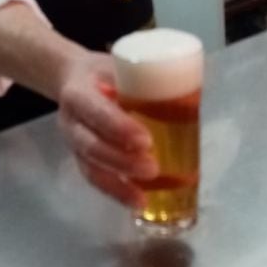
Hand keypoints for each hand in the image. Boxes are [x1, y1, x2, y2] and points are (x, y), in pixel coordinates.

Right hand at [56, 52, 157, 207]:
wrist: (72, 78)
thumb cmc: (105, 71)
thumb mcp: (119, 65)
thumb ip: (146, 78)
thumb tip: (195, 88)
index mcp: (78, 93)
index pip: (95, 111)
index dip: (118, 127)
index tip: (145, 139)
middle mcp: (71, 121)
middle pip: (92, 146)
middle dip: (122, 161)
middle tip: (153, 167)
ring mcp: (73, 143)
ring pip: (91, 168)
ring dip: (118, 185)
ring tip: (144, 196)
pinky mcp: (81, 158)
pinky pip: (95, 179)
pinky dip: (116, 193)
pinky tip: (138, 202)